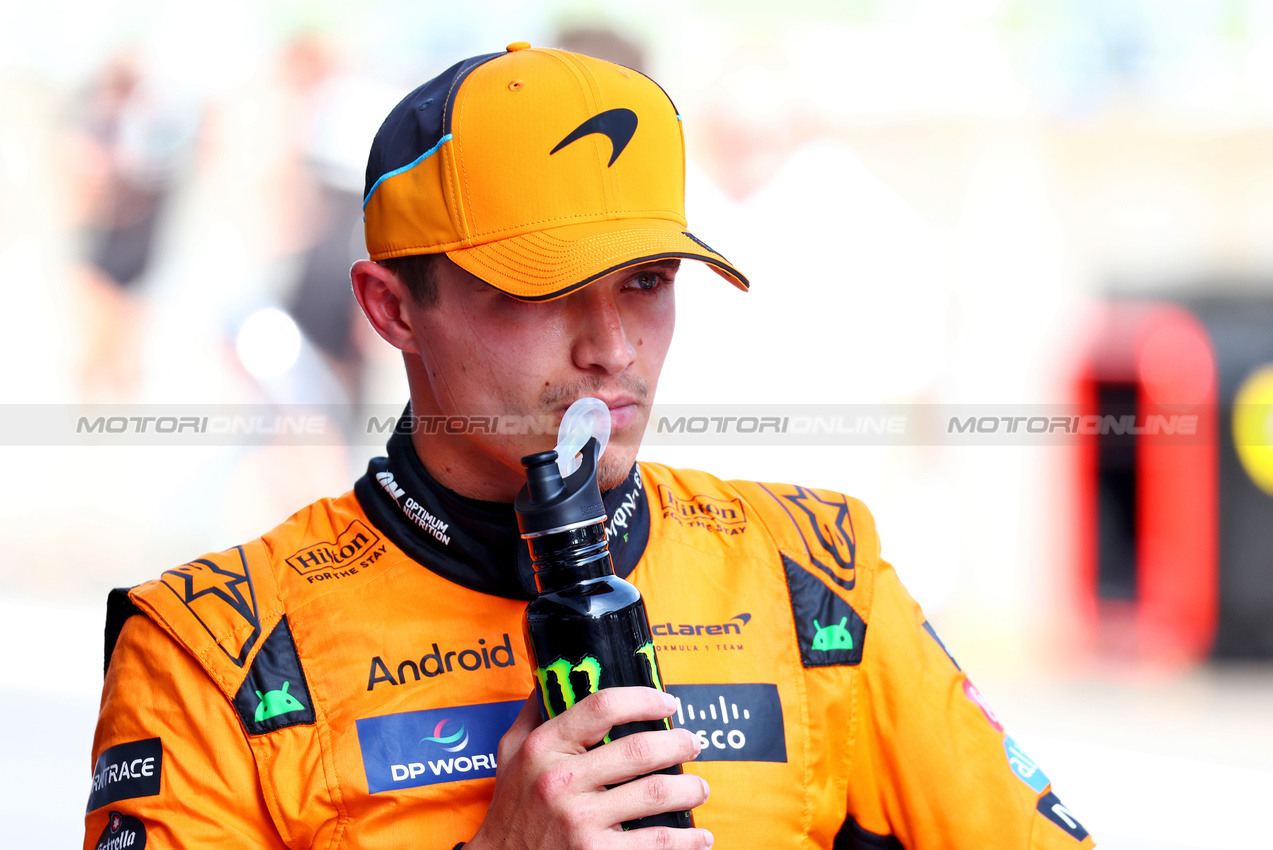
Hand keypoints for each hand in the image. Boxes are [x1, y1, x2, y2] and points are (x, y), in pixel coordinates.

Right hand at [467, 687, 712, 849]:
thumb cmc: (510, 806)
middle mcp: (561, 782)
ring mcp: (579, 821)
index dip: (644, 699)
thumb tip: (558, 671)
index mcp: (544, 747)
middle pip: (639, 750)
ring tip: (699, 787)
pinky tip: (699, 836)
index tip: (668, 702)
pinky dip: (686, 840)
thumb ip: (536, 710)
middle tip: (693, 743)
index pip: (602, 706)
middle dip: (678, 744)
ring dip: (689, 789)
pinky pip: (655, 843)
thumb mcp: (510, 750)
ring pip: (655, 794)